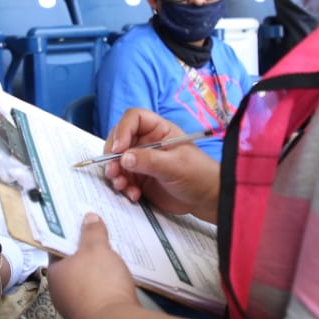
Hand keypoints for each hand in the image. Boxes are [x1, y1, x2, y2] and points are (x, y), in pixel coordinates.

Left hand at [50, 214, 137, 318]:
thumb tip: (88, 217)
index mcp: (55, 273)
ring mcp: (76, 307)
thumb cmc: (98, 283)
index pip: (57, 248)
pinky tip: (117, 275)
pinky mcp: (93, 317)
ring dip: (97, 268)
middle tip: (98, 232)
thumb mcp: (97, 249)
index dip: (69, 233)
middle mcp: (61, 292)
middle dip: (85, 251)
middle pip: (72, 265)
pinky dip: (105, 283)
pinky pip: (98, 293)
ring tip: (112, 251)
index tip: (80, 222)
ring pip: (86, 280)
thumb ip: (92, 232)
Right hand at [103, 108, 219, 220]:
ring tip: (122, 185)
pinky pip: (122, 178)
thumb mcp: (176, 165)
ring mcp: (141, 160)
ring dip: (115, 173)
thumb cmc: (198, 175)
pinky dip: (123, 187)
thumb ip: (149, 160)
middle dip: (113, 155)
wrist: (205, 199)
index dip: (123, 130)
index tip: (119, 149)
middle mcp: (147, 142)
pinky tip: (134, 195)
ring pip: (117, 161)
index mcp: (159, 130)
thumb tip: (124, 157)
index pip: (134, 119)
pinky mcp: (139, 178)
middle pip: (120, 139)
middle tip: (113, 170)